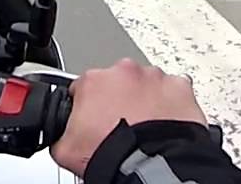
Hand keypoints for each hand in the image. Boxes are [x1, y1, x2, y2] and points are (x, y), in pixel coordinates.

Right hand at [50, 59, 206, 176]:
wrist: (150, 167)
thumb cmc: (113, 155)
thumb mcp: (64, 149)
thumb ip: (60, 133)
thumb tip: (60, 136)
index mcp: (93, 81)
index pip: (84, 88)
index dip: (88, 107)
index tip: (94, 122)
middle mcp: (124, 72)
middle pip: (118, 82)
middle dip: (119, 100)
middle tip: (121, 127)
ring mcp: (154, 78)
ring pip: (147, 85)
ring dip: (145, 101)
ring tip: (146, 128)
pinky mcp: (180, 88)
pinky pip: (174, 92)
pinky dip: (171, 105)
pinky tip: (167, 124)